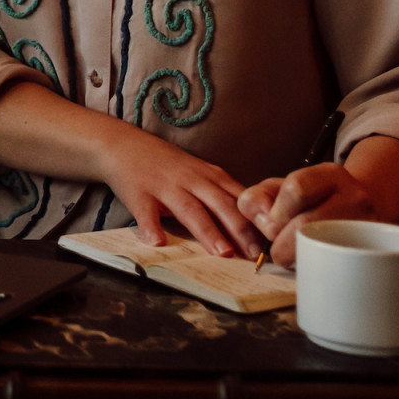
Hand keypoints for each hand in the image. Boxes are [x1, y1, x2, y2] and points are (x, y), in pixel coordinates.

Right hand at [91, 124, 263, 260]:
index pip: (240, 198)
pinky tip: (158, 242)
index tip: (276, 237)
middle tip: (256, 254)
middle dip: (241, 229)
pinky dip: (152, 227)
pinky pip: (146, 213)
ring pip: (190, 209)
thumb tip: (254, 226)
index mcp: (209, 176)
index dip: (258, 218)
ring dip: (208, 231)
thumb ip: (222, 195)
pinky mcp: (139, 193)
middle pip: (221, 205)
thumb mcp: (199, 172)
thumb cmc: (166, 164)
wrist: (122, 144)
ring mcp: (165, 186)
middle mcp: (191, 179)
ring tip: (222, 252)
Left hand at [238, 138, 398, 267]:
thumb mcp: (283, 188)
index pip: (295, 188)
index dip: (276, 212)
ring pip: (322, 249)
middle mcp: (355, 197)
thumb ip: (258, 198)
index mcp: (331, 175)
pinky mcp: (372, 255)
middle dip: (282, 243)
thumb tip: (263, 223)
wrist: (363, 212)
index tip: (271, 227)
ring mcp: (369, 227)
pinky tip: (314, 266)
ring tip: (297, 259)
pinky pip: (338, 268)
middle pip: (306, 223)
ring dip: (298, 260)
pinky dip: (317, 270)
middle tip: (279, 251)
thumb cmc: (313, 201)